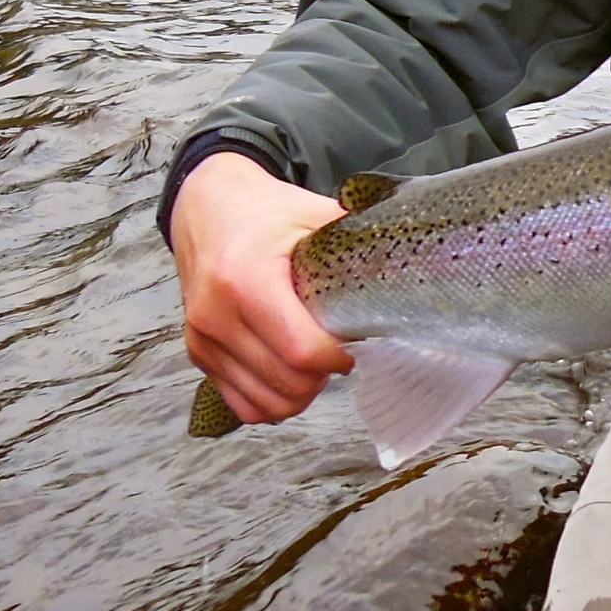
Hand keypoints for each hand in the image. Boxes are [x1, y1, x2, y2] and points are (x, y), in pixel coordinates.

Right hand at [173, 152, 352, 423]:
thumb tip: (412, 262)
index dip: (337, 359)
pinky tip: (288, 374)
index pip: (301, 351)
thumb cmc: (265, 211)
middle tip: (338, 353)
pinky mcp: (198, 352)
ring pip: (264, 403)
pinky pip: (241, 403)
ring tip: (314, 362)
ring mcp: (202, 338)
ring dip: (299, 393)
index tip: (353, 345)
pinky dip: (271, 400)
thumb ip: (358, 239)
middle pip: (285, 382)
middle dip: (322, 378)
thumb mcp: (314, 213)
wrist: (205, 206)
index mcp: (246, 278)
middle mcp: (216, 314)